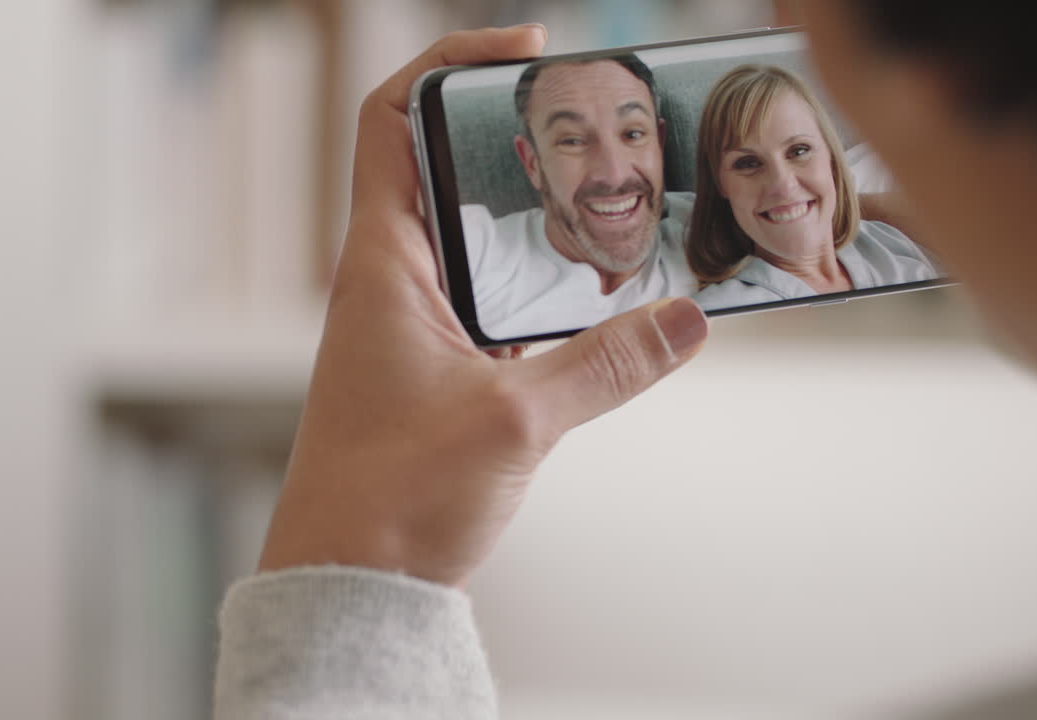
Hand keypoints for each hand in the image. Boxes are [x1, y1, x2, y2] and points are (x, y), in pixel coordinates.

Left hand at [257, 26, 708, 587]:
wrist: (349, 583)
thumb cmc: (392, 499)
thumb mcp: (516, 422)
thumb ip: (608, 366)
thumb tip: (687, 320)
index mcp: (382, 265)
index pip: (393, 122)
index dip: (450, 65)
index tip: (523, 49)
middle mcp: (389, 281)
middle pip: (441, 168)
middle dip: (511, 135)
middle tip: (588, 126)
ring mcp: (409, 326)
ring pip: (470, 237)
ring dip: (527, 213)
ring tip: (604, 199)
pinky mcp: (432, 370)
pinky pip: (485, 298)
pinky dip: (531, 282)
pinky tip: (585, 297)